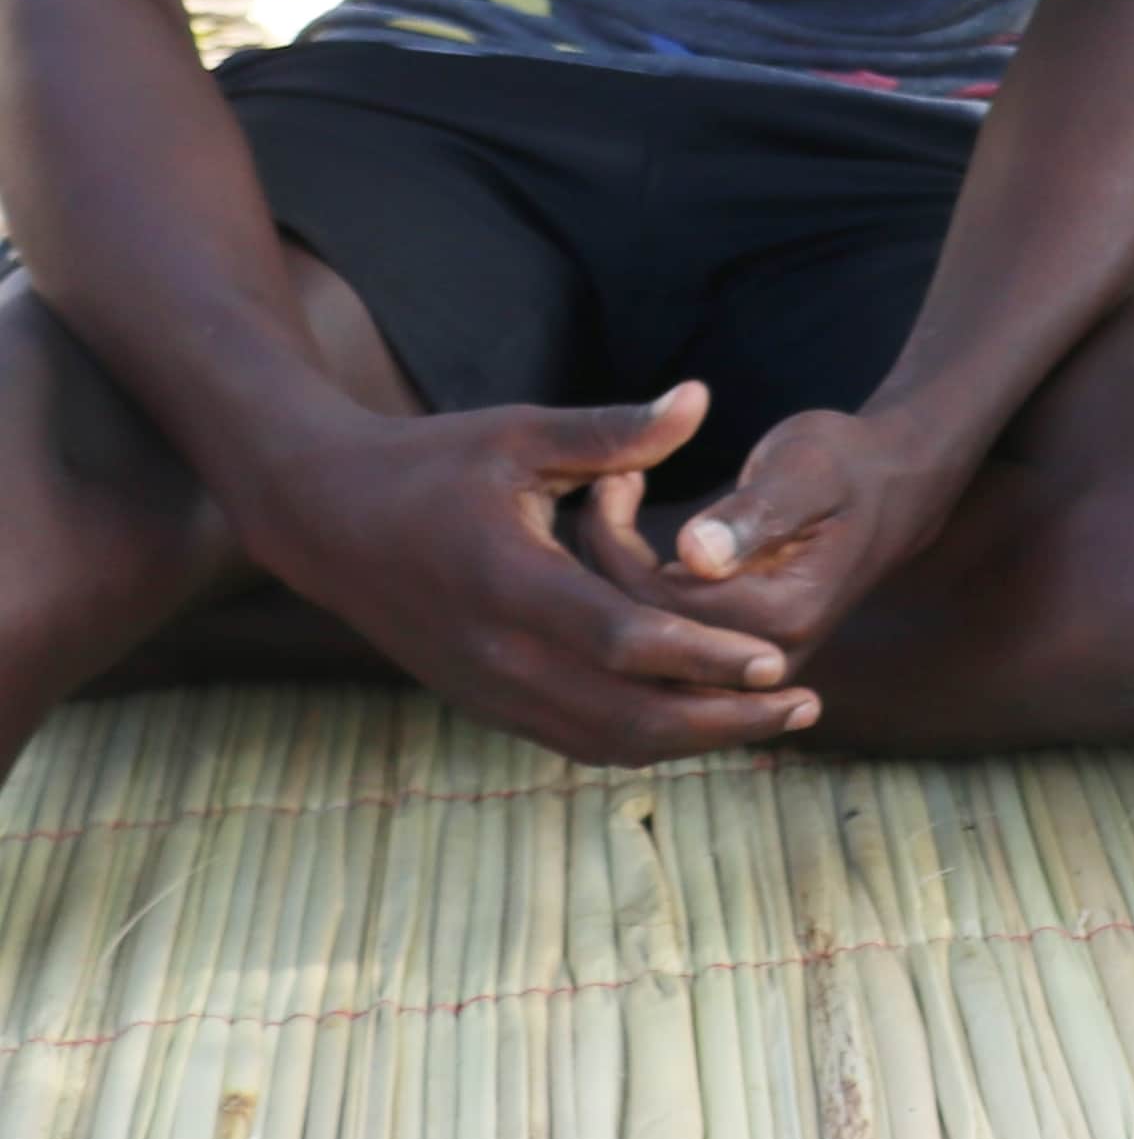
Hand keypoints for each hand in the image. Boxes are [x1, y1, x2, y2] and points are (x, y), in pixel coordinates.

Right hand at [237, 383, 822, 766]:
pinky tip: (702, 722)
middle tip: (805, 705)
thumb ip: (613, 432)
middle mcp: (496, 653)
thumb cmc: (430, 463)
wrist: (324, 517)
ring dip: (692, 740)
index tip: (779, 662)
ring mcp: (485, 687)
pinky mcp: (482, 701)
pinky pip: (573, 739)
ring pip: (603, 741)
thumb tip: (701, 397)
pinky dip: (643, 739)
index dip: (704, 659)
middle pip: (624, 716)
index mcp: (509, 584)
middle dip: (722, 720)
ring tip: (772, 721)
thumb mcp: (518, 435)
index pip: (623, 644)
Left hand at [580, 403, 958, 672]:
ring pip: (642, 648)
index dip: (618, 544)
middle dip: (605, 560)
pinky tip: (629, 535)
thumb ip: (757, 513)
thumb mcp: (807, 470)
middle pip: (644, 636)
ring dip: (611, 578)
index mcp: (786, 615)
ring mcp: (751, 669)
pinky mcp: (735, 660)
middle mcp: (767, 659)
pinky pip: (658, 646)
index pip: (663, 603)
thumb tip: (697, 554)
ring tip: (617, 497)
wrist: (893, 489)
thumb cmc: (846, 465)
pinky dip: (629, 592)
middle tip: (611, 478)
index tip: (616, 471)